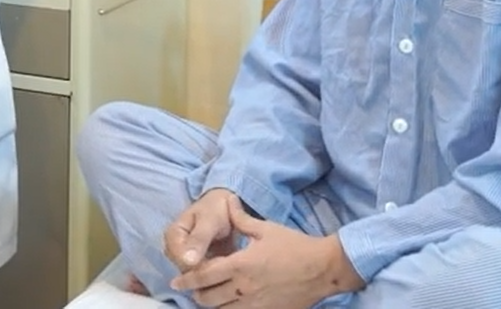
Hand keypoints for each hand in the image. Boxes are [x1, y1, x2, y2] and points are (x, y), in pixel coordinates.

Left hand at [169, 195, 363, 307]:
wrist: (323, 268)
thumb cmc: (294, 245)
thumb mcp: (265, 229)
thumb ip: (241, 219)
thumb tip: (227, 203)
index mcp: (241, 265)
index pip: (204, 276)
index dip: (187, 280)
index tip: (176, 281)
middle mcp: (245, 288)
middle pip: (209, 298)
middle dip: (196, 294)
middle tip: (192, 289)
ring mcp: (257, 303)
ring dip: (212, 304)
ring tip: (208, 297)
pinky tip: (230, 305)